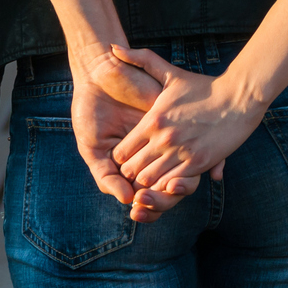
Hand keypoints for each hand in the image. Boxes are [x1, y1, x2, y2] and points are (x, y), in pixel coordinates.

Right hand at [68, 45, 198, 222]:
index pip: (148, 196)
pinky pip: (196, 150)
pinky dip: (195, 170)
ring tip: (165, 190)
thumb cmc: (91, 111)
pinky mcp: (177, 125)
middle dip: (161, 203)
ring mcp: (168, 142)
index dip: (147, 209)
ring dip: (176, 191)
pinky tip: (177, 177)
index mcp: (134, 166)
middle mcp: (155, 157)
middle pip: (168, 191)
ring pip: (184, 176)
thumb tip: (126, 200)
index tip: (138, 212)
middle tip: (151, 205)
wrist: (100, 74)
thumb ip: (105, 175)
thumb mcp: (93, 147)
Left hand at [110, 46, 264, 192]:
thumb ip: (140, 59)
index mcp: (153, 119)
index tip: (129, 156)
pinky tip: (171, 178)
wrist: (239, 97)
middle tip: (138, 170)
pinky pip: (173, 184)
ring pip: (150, 181)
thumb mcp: (170, 72)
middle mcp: (164, 138)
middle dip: (131, 173)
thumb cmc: (203, 86)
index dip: (121, 157)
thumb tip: (113, 47)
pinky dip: (168, 185)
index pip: (121, 152)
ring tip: (153, 176)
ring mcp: (181, 153)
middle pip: (132, 170)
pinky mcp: (198, 163)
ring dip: (149, 182)